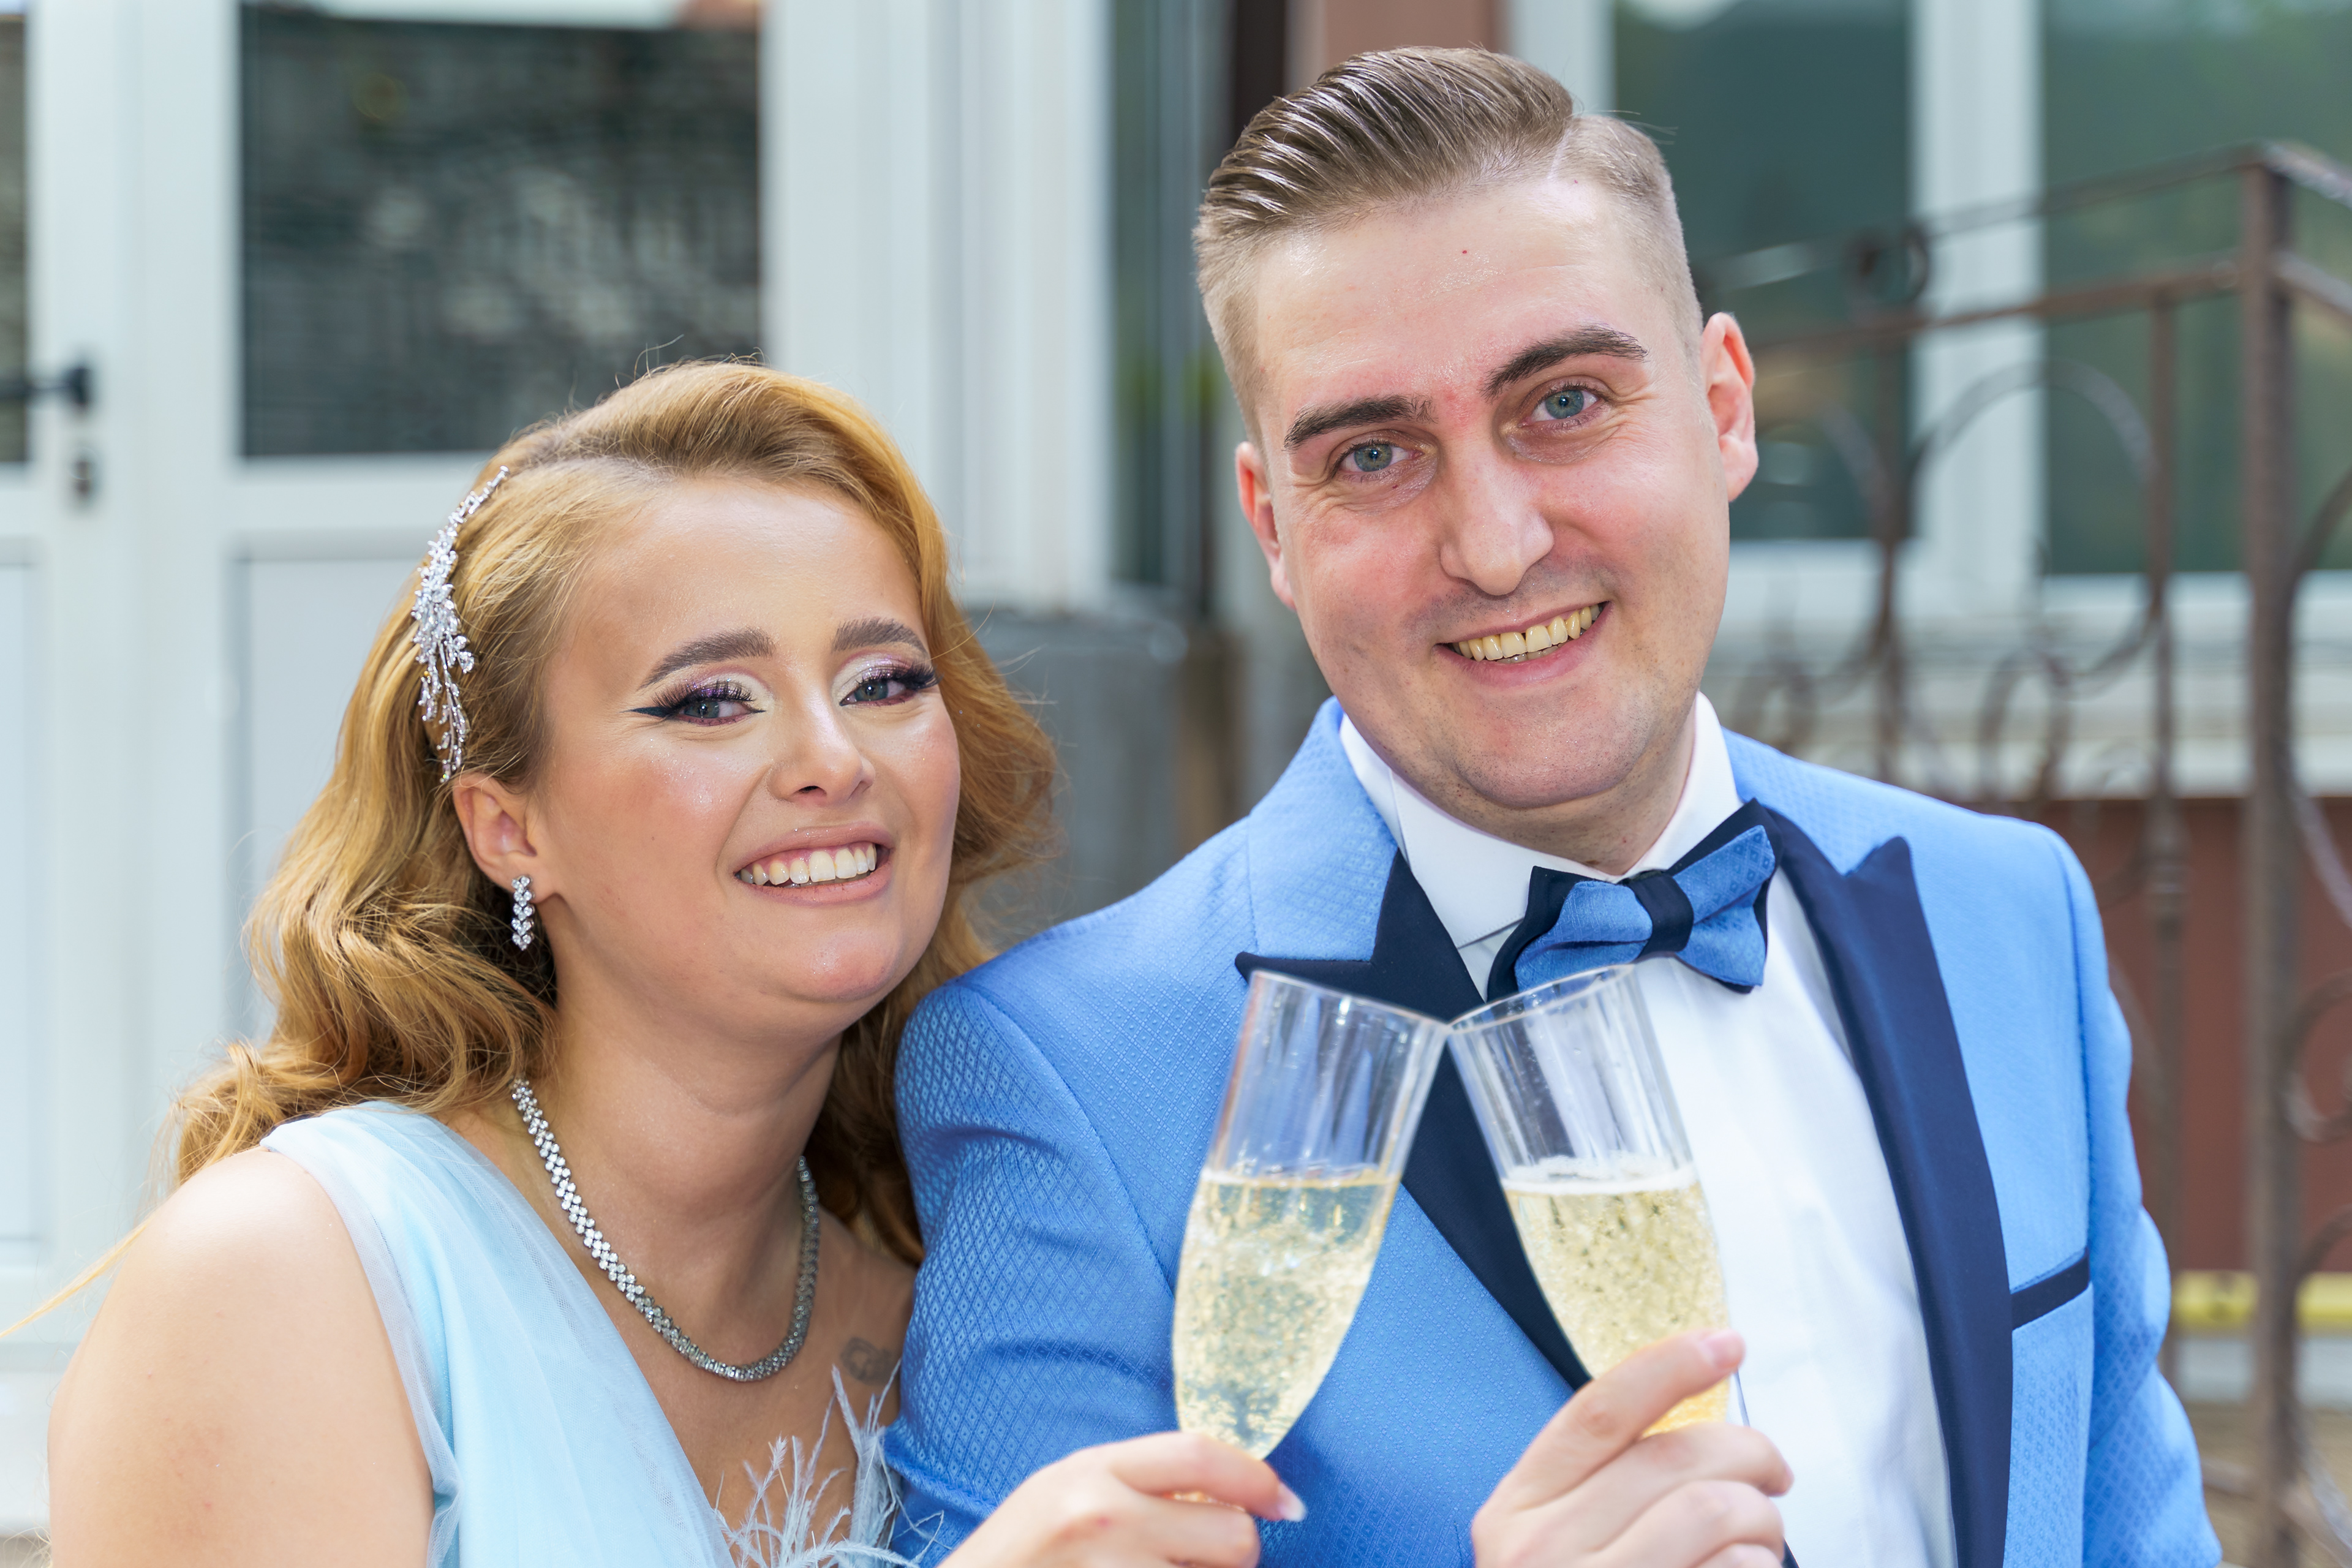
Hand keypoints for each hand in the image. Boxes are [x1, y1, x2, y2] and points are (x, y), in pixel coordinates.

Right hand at [944, 1431, 1306, 1567]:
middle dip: (1232, 1554)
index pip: (1200, 1456)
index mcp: (1090, 1471)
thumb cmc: (1019, 1555)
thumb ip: (1136, 1483)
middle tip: (1197, 1561)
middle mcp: (1104, 1519)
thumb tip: (1232, 1493)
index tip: (1283, 1501)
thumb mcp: (1064, 1491)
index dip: (1258, 1479)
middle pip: (1232, 1535)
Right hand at [1472, 1330, 1790, 1567]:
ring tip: (1764, 1542)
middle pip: (1676, 1460)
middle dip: (1751, 1455)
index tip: (1728, 1341)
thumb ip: (1605, 1488)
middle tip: (1774, 1476)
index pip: (1598, 1411)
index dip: (1670, 1365)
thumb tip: (1699, 1415)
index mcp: (1514, 1513)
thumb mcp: (1558, 1548)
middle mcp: (1538, 1555)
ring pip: (1717, 1512)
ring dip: (1765, 1524)